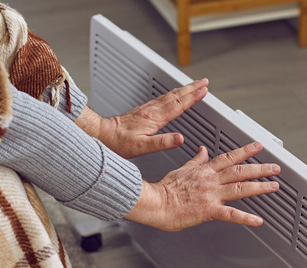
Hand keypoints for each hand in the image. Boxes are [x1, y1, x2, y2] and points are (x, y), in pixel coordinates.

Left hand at [75, 79, 208, 158]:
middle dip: (192, 88)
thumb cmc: (119, 143)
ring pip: (169, 95)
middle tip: (204, 82)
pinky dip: (172, 94)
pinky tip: (173, 95)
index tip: (204, 91)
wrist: (102, 134)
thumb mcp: (142, 147)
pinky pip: (162, 98)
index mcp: (154, 118)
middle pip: (176, 95)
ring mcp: (146, 109)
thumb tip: (180, 139)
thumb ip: (162, 142)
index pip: (178, 105)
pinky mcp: (142, 110)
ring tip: (194, 85)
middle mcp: (151, 110)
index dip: (192, 97)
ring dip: (183, 89)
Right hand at [124, 142, 279, 230]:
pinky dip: (245, 218)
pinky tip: (257, 220)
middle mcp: (210, 181)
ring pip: (240, 188)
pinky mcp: (208, 210)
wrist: (154, 202)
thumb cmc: (163, 190)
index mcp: (204, 171)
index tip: (258, 146)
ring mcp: (211, 195)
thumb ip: (196, 161)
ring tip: (273, 186)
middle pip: (240, 171)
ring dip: (259, 187)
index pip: (229, 157)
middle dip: (260, 168)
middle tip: (275, 168)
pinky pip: (230, 215)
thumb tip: (203, 150)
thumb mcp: (181, 169)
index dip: (245, 151)